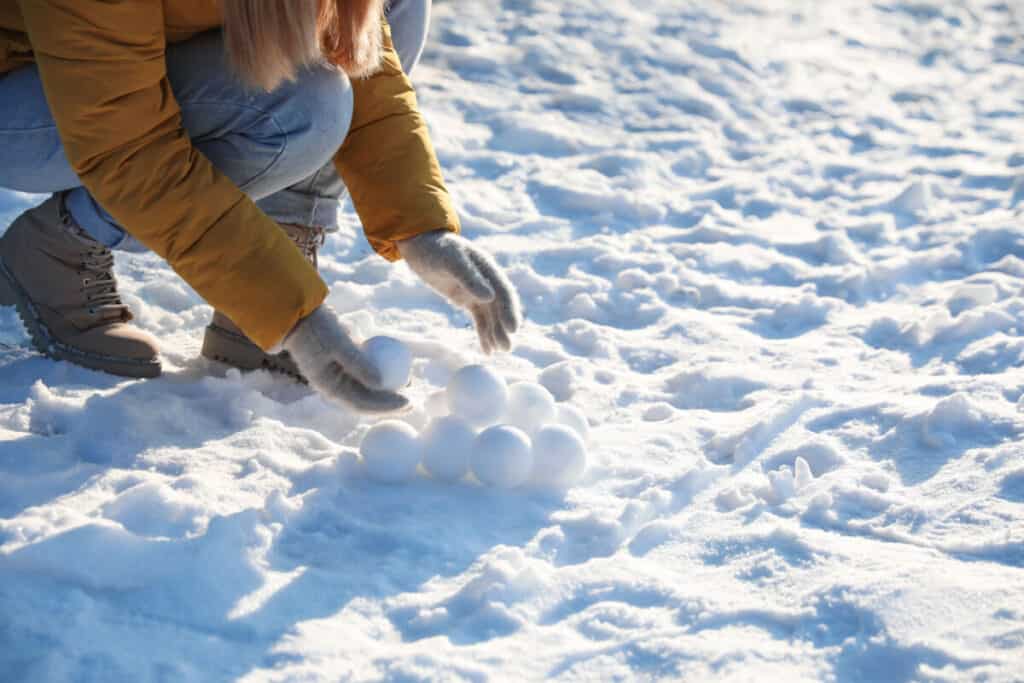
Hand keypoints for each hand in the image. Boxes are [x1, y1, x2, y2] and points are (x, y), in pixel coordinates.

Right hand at [283, 305, 408, 413]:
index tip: (409, 402)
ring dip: (387, 390)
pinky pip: (366, 373)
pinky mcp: (344, 364)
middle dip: (390, 404)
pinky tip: (398, 368)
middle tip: (414, 402)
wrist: (300, 314)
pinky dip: (380, 373)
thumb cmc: (317, 328)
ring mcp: (339, 377)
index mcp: (330, 388)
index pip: (363, 404)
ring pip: (368, 389)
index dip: (387, 406)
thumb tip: (381, 384)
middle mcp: (334, 387)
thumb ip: (358, 364)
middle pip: (367, 402)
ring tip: (410, 386)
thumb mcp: (338, 344)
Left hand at [398, 230, 521, 353]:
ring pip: (490, 316)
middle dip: (504, 328)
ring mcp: (476, 290)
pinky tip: (486, 350)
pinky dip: (483, 333)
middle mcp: (486, 281)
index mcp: (487, 269)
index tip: (513, 329)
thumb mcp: (451, 261)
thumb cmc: (435, 249)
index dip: (509, 311)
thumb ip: (469, 278)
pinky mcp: (465, 298)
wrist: (419, 244)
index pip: (503, 292)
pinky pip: (479, 318)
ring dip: (495, 333)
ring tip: (498, 353)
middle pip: (500, 308)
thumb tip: (489, 298)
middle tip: (507, 348)